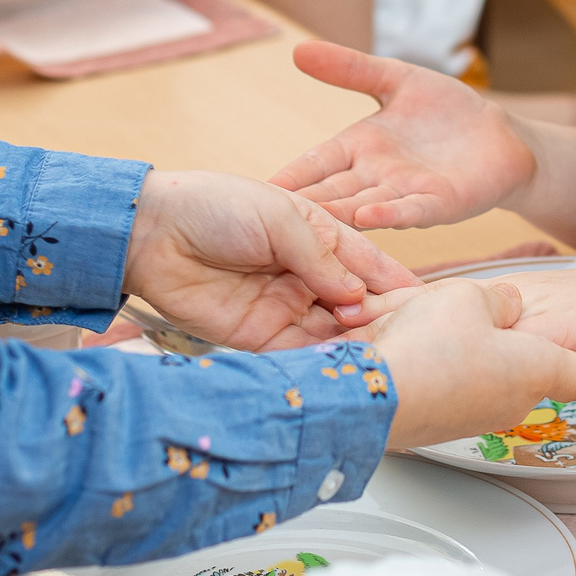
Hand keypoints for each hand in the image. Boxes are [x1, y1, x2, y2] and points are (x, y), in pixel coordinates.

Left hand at [122, 170, 417, 351]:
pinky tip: (340, 369)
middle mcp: (305, 275)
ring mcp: (283, 308)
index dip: (393, 283)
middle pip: (354, 305)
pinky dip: (320, 363)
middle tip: (402, 337)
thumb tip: (356, 293)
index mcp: (317, 236)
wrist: (150, 233)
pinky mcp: (257, 338)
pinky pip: (298, 355)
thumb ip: (321, 255)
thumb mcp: (280, 216)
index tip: (425, 304)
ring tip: (378, 358)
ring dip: (353, 345)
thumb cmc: (213, 206)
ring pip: (332, 334)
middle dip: (377, 320)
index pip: (367, 264)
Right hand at [271, 42, 536, 229]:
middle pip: (331, 194)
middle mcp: (375, 177)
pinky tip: (370, 217)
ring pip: (364, 208)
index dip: (288, 176)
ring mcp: (405, 194)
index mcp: (359, 148)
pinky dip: (390, 216)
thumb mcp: (396, 79)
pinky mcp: (439, 204)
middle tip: (265, 225)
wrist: (502, 137)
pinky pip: (411, 211)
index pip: (314, 164)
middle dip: (303, 208)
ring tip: (311, 225)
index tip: (250, 191)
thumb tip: (298, 49)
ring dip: (339, 216)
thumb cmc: (448, 110)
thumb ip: (350, 69)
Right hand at [361, 278, 575, 448]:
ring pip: (489, 375)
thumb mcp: (469, 297)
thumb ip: (498, 299)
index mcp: (537, 369)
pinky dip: (443, 366)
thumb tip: (507, 305)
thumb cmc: (428, 348)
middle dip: (517, 341)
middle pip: (532, 368)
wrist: (371, 397)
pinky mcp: (443, 425)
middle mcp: (514, 401)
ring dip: (473, 350)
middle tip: (489, 315)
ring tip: (438, 324)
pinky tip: (415, 345)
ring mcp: (478, 417)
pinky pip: (455, 387)